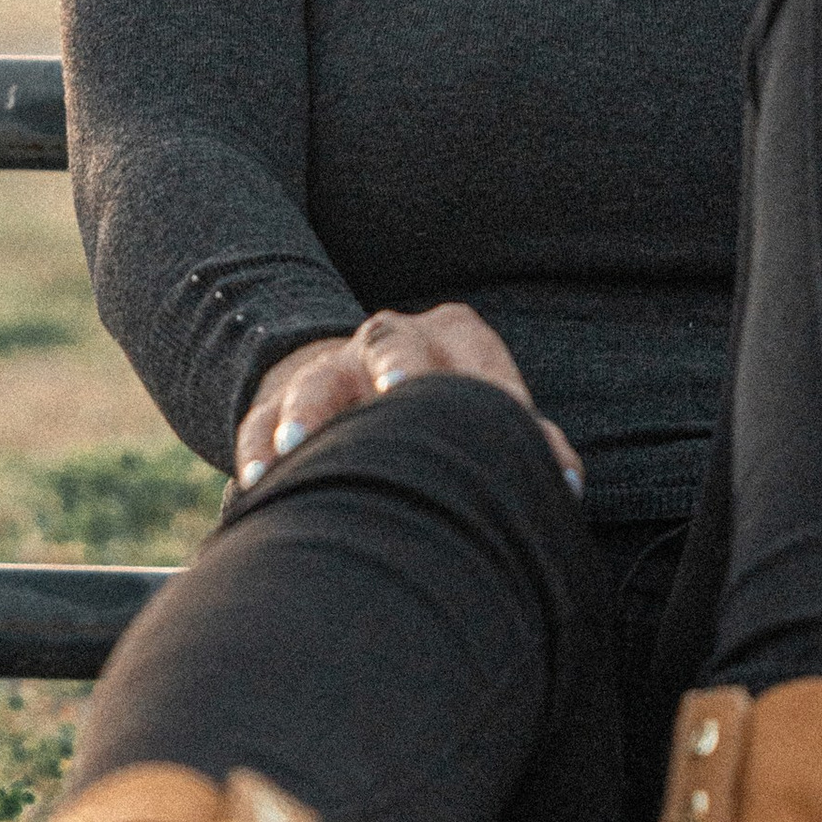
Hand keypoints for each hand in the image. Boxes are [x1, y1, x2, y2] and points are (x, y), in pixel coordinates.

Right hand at [235, 303, 582, 494]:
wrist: (355, 386)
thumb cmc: (443, 410)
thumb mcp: (488, 412)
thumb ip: (529, 443)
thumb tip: (563, 483)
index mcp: (451, 337)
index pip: (473, 353)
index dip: (488, 388)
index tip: (500, 420)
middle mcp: (387, 342)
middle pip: (391, 345)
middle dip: (395, 364)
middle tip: (395, 389)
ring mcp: (328, 370)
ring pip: (316, 382)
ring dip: (308, 413)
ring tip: (299, 445)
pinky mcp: (274, 404)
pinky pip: (259, 422)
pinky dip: (258, 452)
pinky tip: (260, 484)